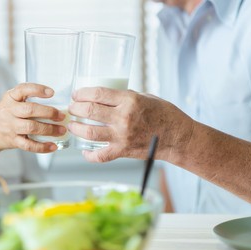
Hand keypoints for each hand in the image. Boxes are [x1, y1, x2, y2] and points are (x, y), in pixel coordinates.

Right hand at [0, 83, 65, 153]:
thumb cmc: (7, 114)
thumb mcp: (12, 101)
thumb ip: (28, 98)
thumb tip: (56, 102)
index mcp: (10, 98)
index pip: (22, 89)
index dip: (37, 90)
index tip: (52, 92)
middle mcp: (9, 111)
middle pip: (30, 110)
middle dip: (49, 112)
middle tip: (61, 116)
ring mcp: (10, 127)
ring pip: (31, 127)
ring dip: (49, 129)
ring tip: (61, 130)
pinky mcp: (13, 141)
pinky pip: (29, 145)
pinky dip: (42, 147)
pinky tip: (52, 146)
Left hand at [68, 87, 193, 161]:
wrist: (178, 137)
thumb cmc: (165, 115)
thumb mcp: (146, 97)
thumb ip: (126, 97)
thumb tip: (108, 97)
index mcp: (129, 101)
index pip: (98, 93)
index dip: (83, 93)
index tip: (77, 94)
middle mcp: (123, 118)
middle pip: (90, 111)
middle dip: (76, 108)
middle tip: (72, 107)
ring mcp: (122, 136)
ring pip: (89, 132)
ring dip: (77, 128)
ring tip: (73, 125)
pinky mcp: (123, 151)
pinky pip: (100, 155)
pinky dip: (89, 155)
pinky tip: (84, 150)